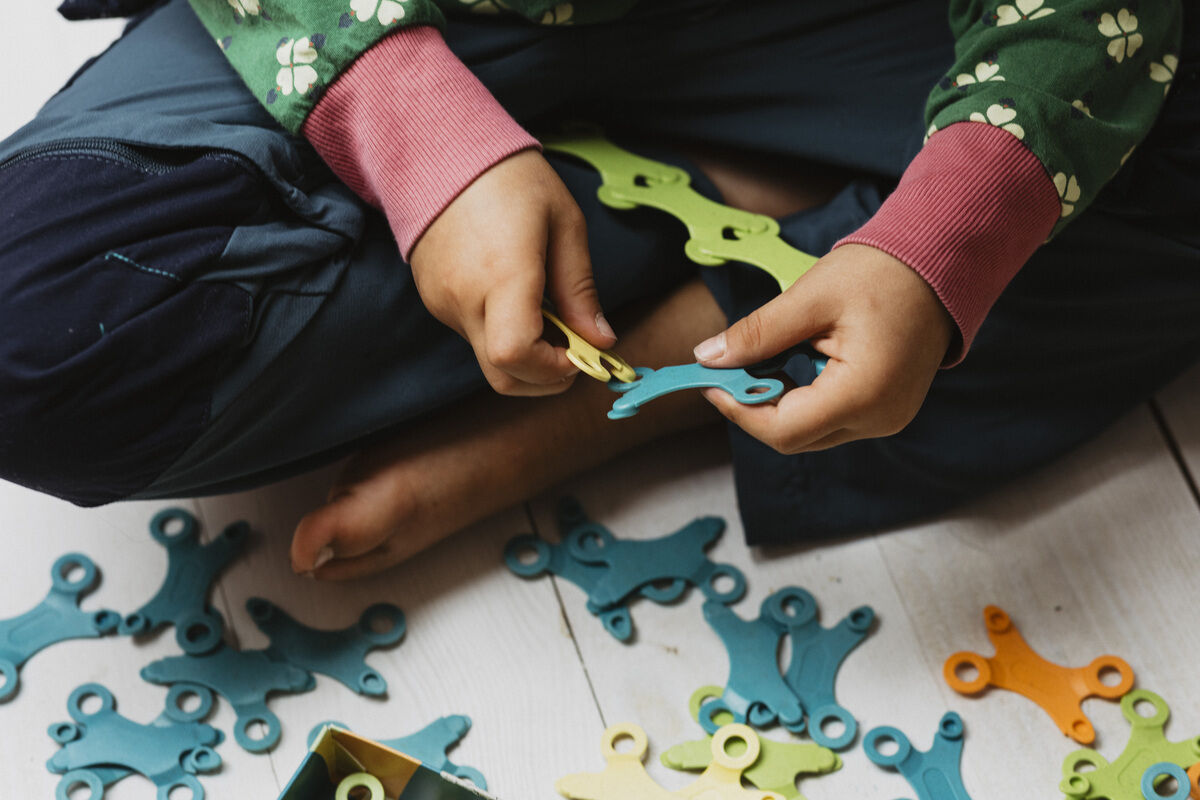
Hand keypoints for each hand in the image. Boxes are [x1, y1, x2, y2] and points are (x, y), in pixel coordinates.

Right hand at [409, 149, 615, 395]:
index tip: (579, 354)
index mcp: (502, 274)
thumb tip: (602, 340)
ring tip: (548, 314)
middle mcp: (464, 298)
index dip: (553, 370)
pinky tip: (517, 300)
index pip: (516, 356)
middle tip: (572, 352)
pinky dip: (503, 335)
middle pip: (503, 377)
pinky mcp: (434, 301)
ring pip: (488, 360)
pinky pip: (473, 336)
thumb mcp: (564, 224)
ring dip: (525, 355)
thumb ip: (581, 290)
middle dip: (544, 379)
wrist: (439, 151)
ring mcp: (443, 303)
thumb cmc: (509, 180)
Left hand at [693, 244, 953, 451]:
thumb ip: (757, 333)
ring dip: (775, 402)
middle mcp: (879, 419)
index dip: (738, 409)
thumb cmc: (883, 272)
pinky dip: (800, 398)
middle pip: (794, 436)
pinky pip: (830, 419)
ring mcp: (886, 419)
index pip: (783, 429)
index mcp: (864, 394)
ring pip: (809, 431)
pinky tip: (787, 364)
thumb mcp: (810, 297)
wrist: (941, 264)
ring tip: (756, 360)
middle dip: (752, 407)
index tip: (708, 381)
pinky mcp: (885, 410)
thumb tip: (707, 357)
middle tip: (723, 369)